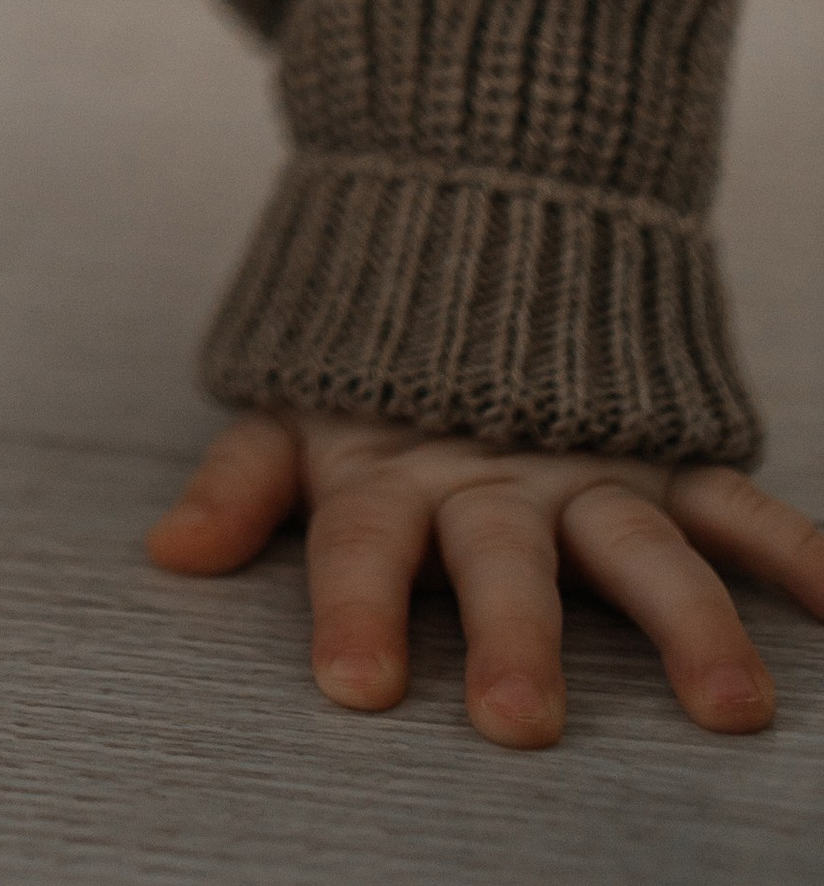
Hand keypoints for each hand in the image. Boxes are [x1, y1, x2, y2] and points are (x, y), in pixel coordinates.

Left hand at [150, 410, 823, 746]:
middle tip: (520, 726)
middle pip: (500, 561)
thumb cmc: (371, 351)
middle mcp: (492, 471)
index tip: (355, 690)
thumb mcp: (291, 403)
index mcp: (389, 466)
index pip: (360, 545)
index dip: (351, 611)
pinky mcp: (664, 445)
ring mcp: (586, 458)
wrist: (474, 202)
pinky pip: (737, 499)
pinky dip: (795, 548)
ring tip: (729, 707)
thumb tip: (168, 556)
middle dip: (511, 638)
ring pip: (639, 543)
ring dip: (687, 622)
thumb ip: (240, 484)